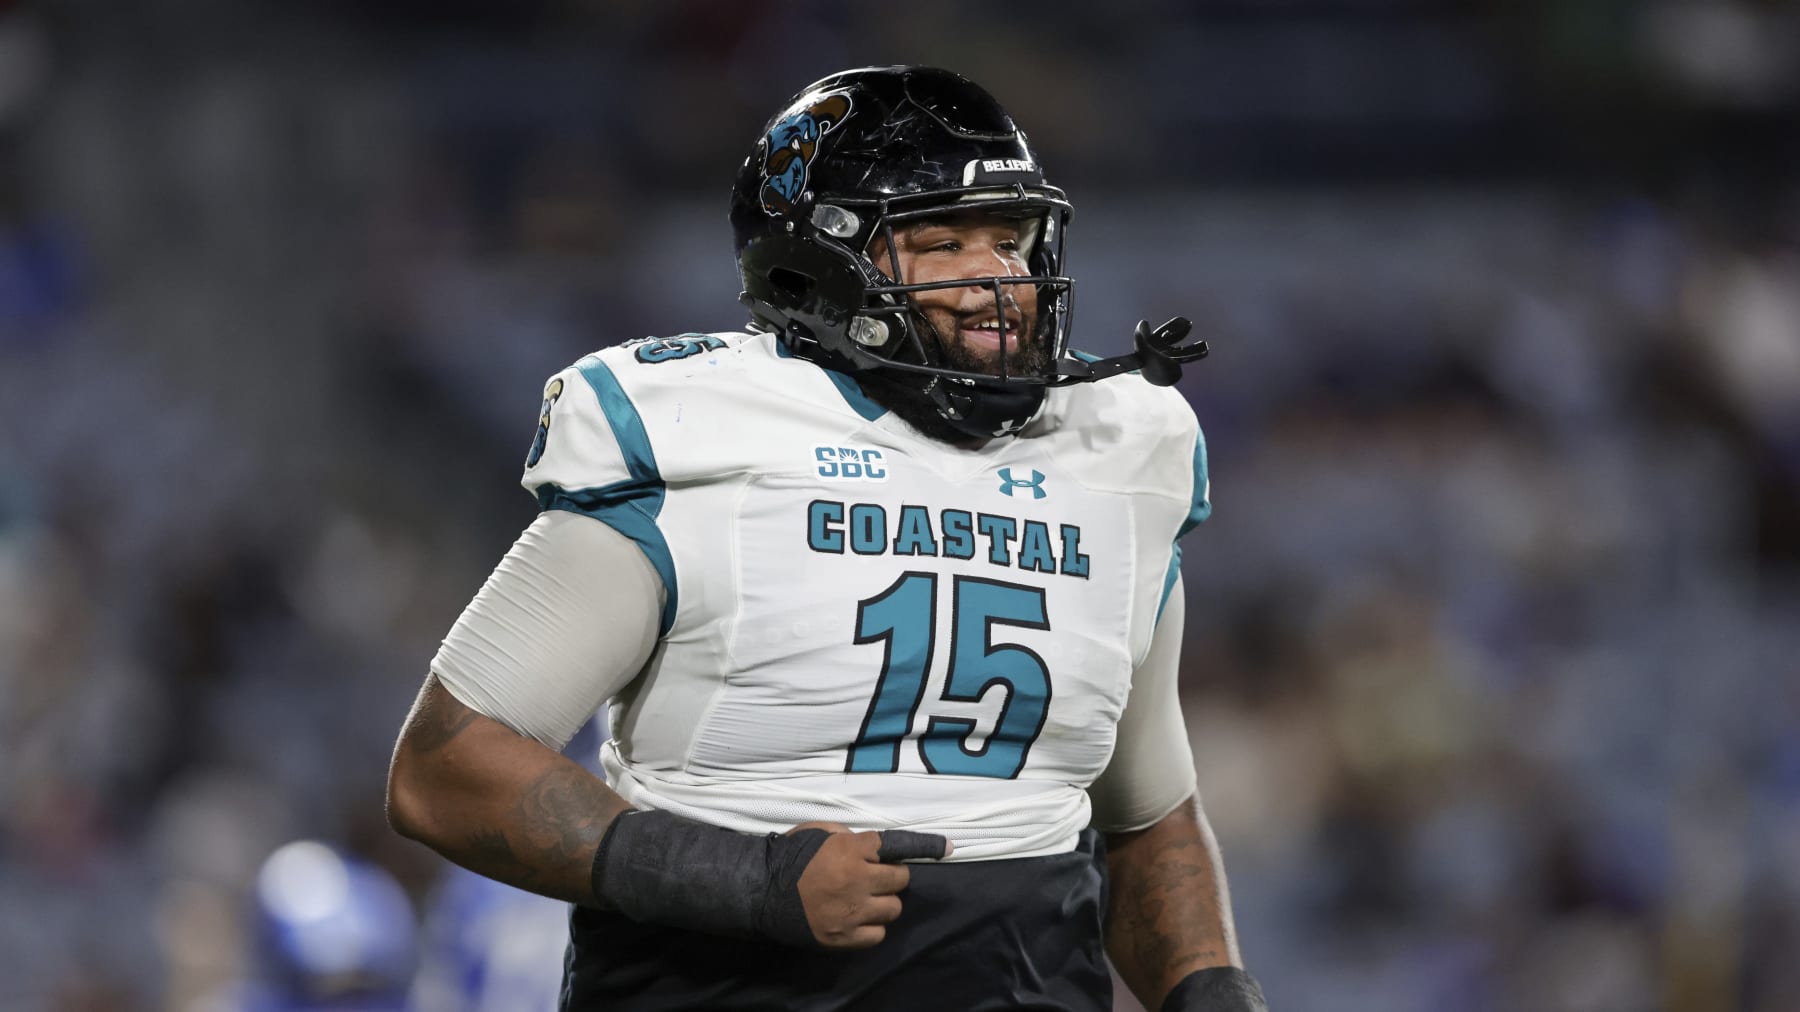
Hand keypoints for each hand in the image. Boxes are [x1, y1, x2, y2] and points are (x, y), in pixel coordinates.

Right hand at [786, 822, 950, 948]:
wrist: (760, 891)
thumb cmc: (790, 856)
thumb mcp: (818, 831)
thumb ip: (848, 835)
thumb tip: (871, 846)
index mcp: (850, 849)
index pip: (896, 845)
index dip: (924, 845)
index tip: (949, 848)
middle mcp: (856, 879)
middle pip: (900, 880)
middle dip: (891, 877)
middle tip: (875, 878)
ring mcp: (851, 911)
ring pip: (892, 909)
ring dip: (883, 902)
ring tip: (865, 900)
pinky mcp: (843, 936)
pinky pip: (878, 934)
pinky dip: (872, 926)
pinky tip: (857, 919)